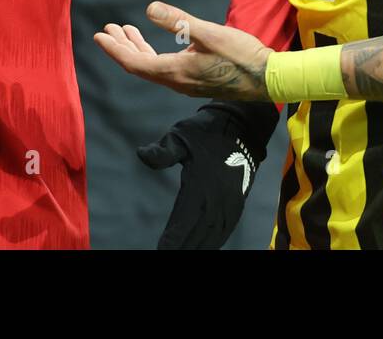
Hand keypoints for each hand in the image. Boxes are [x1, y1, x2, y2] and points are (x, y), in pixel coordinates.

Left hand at [94, 1, 271, 99]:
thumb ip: (178, 20)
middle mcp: (176, 81)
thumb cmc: (241, 55)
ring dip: (137, 48)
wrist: (268, 78)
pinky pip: (165, 68)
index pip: (134, 62)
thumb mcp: (209, 32)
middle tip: (108, 29)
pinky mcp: (196, 80)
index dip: (114, 49)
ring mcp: (186, 82)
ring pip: (152, 66)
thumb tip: (149, 8)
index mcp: (175, 70)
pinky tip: (157, 42)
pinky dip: (153, 53)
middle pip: (139, 65)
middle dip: (121, 46)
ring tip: (126, 30)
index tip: (98, 36)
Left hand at [138, 100, 279, 248]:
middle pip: (198, 233)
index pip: (184, 219)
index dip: (173, 238)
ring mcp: (230, 203)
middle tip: (167, 255)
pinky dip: (214, 242)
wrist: (241, 127)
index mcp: (200, 184)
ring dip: (198, 248)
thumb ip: (162, 151)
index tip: (161, 249)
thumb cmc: (205, 131)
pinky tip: (203, 247)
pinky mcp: (238, 204)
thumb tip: (141, 154)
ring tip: (182, 254)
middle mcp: (217, 198)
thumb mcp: (180, 135)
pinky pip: (226, 230)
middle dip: (182, 248)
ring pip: (213, 235)